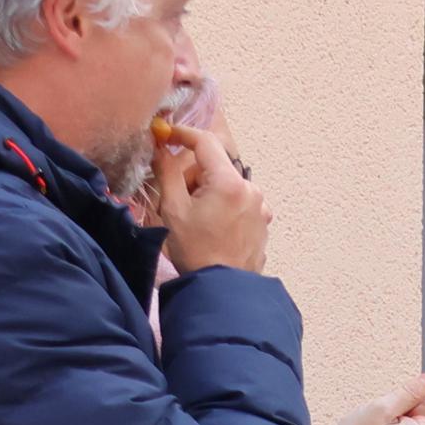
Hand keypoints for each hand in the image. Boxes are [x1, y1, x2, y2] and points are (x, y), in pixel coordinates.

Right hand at [152, 116, 271, 274]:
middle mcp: (251, 190)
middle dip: (193, 177)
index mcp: (229, 182)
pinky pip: (238, 202)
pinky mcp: (263, 222)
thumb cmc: (196, 251)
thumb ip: (167, 171)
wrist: (222, 290)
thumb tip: (161, 147)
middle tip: (179, 203)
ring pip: (226, 185)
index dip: (182, 134)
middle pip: (215, 167)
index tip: (164, 134)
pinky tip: (214, 229)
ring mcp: (260, 206)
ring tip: (197, 222)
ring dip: (208, 193)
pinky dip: (223, 207)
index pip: (206, 142)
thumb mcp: (173, 209)